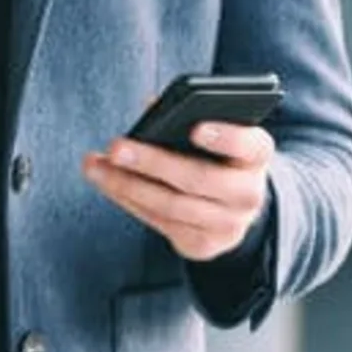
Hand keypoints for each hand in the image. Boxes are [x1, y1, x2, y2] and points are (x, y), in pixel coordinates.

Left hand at [83, 122, 273, 262]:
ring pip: (172, 206)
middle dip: (152, 163)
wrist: (234, 203)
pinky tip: (106, 182)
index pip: (250, 145)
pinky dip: (128, 200)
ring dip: (127, 185)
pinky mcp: (204, 245)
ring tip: (95, 165)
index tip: (195, 127)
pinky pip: (159, 223)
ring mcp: (228, 225)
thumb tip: (151, 105)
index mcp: (256, 156)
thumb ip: (189, 115)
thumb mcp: (215, 130)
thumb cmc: (215, 153)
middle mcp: (249, 193)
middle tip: (116, 147)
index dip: (226, 137)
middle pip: (199, 179)